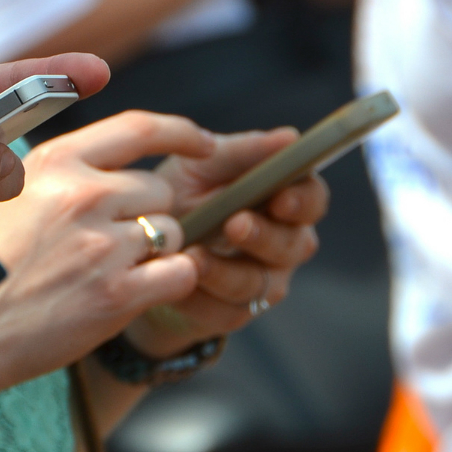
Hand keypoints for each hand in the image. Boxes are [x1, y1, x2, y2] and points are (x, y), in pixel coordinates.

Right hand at [0, 111, 213, 405]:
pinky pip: (181, 272)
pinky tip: (136, 294)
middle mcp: (81, 195)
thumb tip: (119, 171)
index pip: (139, 128)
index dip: (182, 134)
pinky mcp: (116, 294)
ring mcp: (101, 245)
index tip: (203, 144)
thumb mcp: (13, 201)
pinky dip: (169, 283)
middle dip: (147, 217)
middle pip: (158, 190)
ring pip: (170, 233)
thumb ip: (65, 178)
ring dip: (154, 254)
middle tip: (112, 249)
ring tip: (109, 275)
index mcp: (55, 163)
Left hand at [124, 128, 327, 356]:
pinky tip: (177, 284)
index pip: (311, 199)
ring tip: (192, 256)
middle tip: (235, 224)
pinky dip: (199, 298)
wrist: (140, 251)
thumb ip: (238, 153)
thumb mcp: (198, 168)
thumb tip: (288, 137)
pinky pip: (225, 312)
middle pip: (294, 244)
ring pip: (257, 283)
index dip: (302, 200)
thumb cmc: (179, 200)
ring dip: (225, 271)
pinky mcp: (232, 314)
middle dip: (264, 235)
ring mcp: (261, 282)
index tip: (280, 197)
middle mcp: (282, 244)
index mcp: (281, 202)